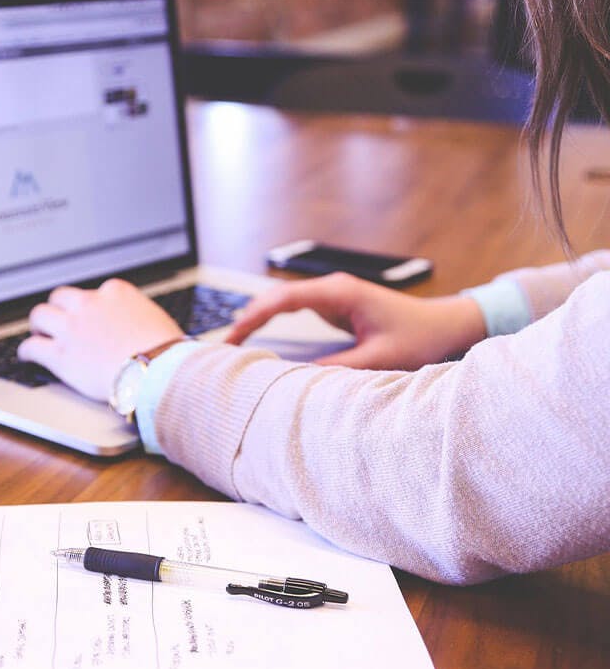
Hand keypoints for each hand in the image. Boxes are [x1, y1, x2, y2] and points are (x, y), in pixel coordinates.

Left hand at [18, 279, 183, 399]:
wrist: (157, 371)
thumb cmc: (165, 350)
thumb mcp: (156, 319)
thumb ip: (138, 316)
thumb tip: (140, 325)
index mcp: (115, 292)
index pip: (94, 292)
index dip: (90, 306)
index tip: (89, 315)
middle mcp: (90, 304)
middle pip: (61, 296)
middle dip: (59, 308)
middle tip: (58, 320)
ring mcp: (72, 328)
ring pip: (40, 315)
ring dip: (39, 324)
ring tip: (39, 333)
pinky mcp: (60, 355)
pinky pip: (32, 347)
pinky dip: (27, 351)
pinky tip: (28, 356)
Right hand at [225, 272, 486, 369]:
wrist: (444, 325)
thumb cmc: (419, 337)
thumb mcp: (378, 358)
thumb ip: (338, 368)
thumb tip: (296, 379)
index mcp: (340, 293)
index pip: (284, 299)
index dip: (254, 316)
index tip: (232, 337)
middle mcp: (333, 289)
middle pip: (276, 297)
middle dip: (248, 318)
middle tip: (224, 346)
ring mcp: (333, 295)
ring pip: (283, 302)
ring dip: (258, 318)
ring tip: (234, 344)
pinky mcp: (336, 306)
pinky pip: (295, 310)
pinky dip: (274, 322)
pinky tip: (259, 337)